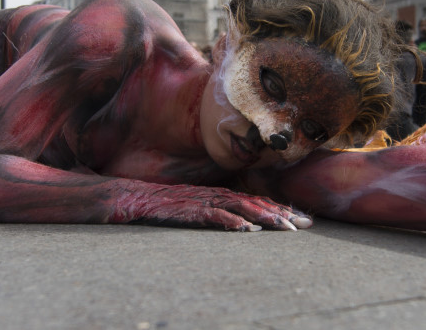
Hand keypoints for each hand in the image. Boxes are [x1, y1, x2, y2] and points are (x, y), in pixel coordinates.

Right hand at [116, 184, 312, 231]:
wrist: (118, 197)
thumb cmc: (150, 206)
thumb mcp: (185, 211)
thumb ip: (208, 214)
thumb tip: (237, 225)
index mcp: (213, 195)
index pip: (253, 200)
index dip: (279, 209)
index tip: (302, 219)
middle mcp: (209, 195)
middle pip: (253, 201)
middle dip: (282, 212)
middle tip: (307, 224)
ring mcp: (196, 201)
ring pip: (238, 206)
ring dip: (264, 217)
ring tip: (286, 228)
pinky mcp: (181, 210)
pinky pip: (209, 215)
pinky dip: (230, 222)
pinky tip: (246, 230)